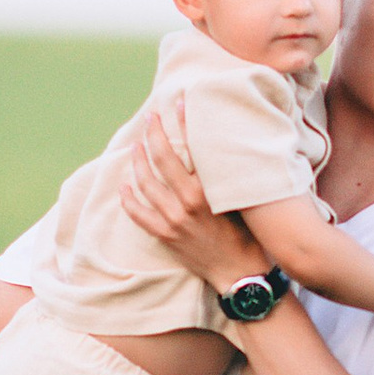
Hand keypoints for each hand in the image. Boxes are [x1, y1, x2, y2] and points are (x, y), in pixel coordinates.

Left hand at [120, 104, 263, 286]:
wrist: (241, 273)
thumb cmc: (249, 233)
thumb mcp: (243, 199)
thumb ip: (227, 176)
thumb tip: (222, 146)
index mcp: (210, 189)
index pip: (193, 145)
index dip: (184, 121)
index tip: (178, 101)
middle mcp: (189, 201)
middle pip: (163, 158)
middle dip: (154, 133)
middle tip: (150, 118)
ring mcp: (174, 219)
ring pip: (146, 182)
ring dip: (138, 161)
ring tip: (136, 145)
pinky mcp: (165, 235)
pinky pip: (138, 214)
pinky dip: (129, 198)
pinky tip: (124, 185)